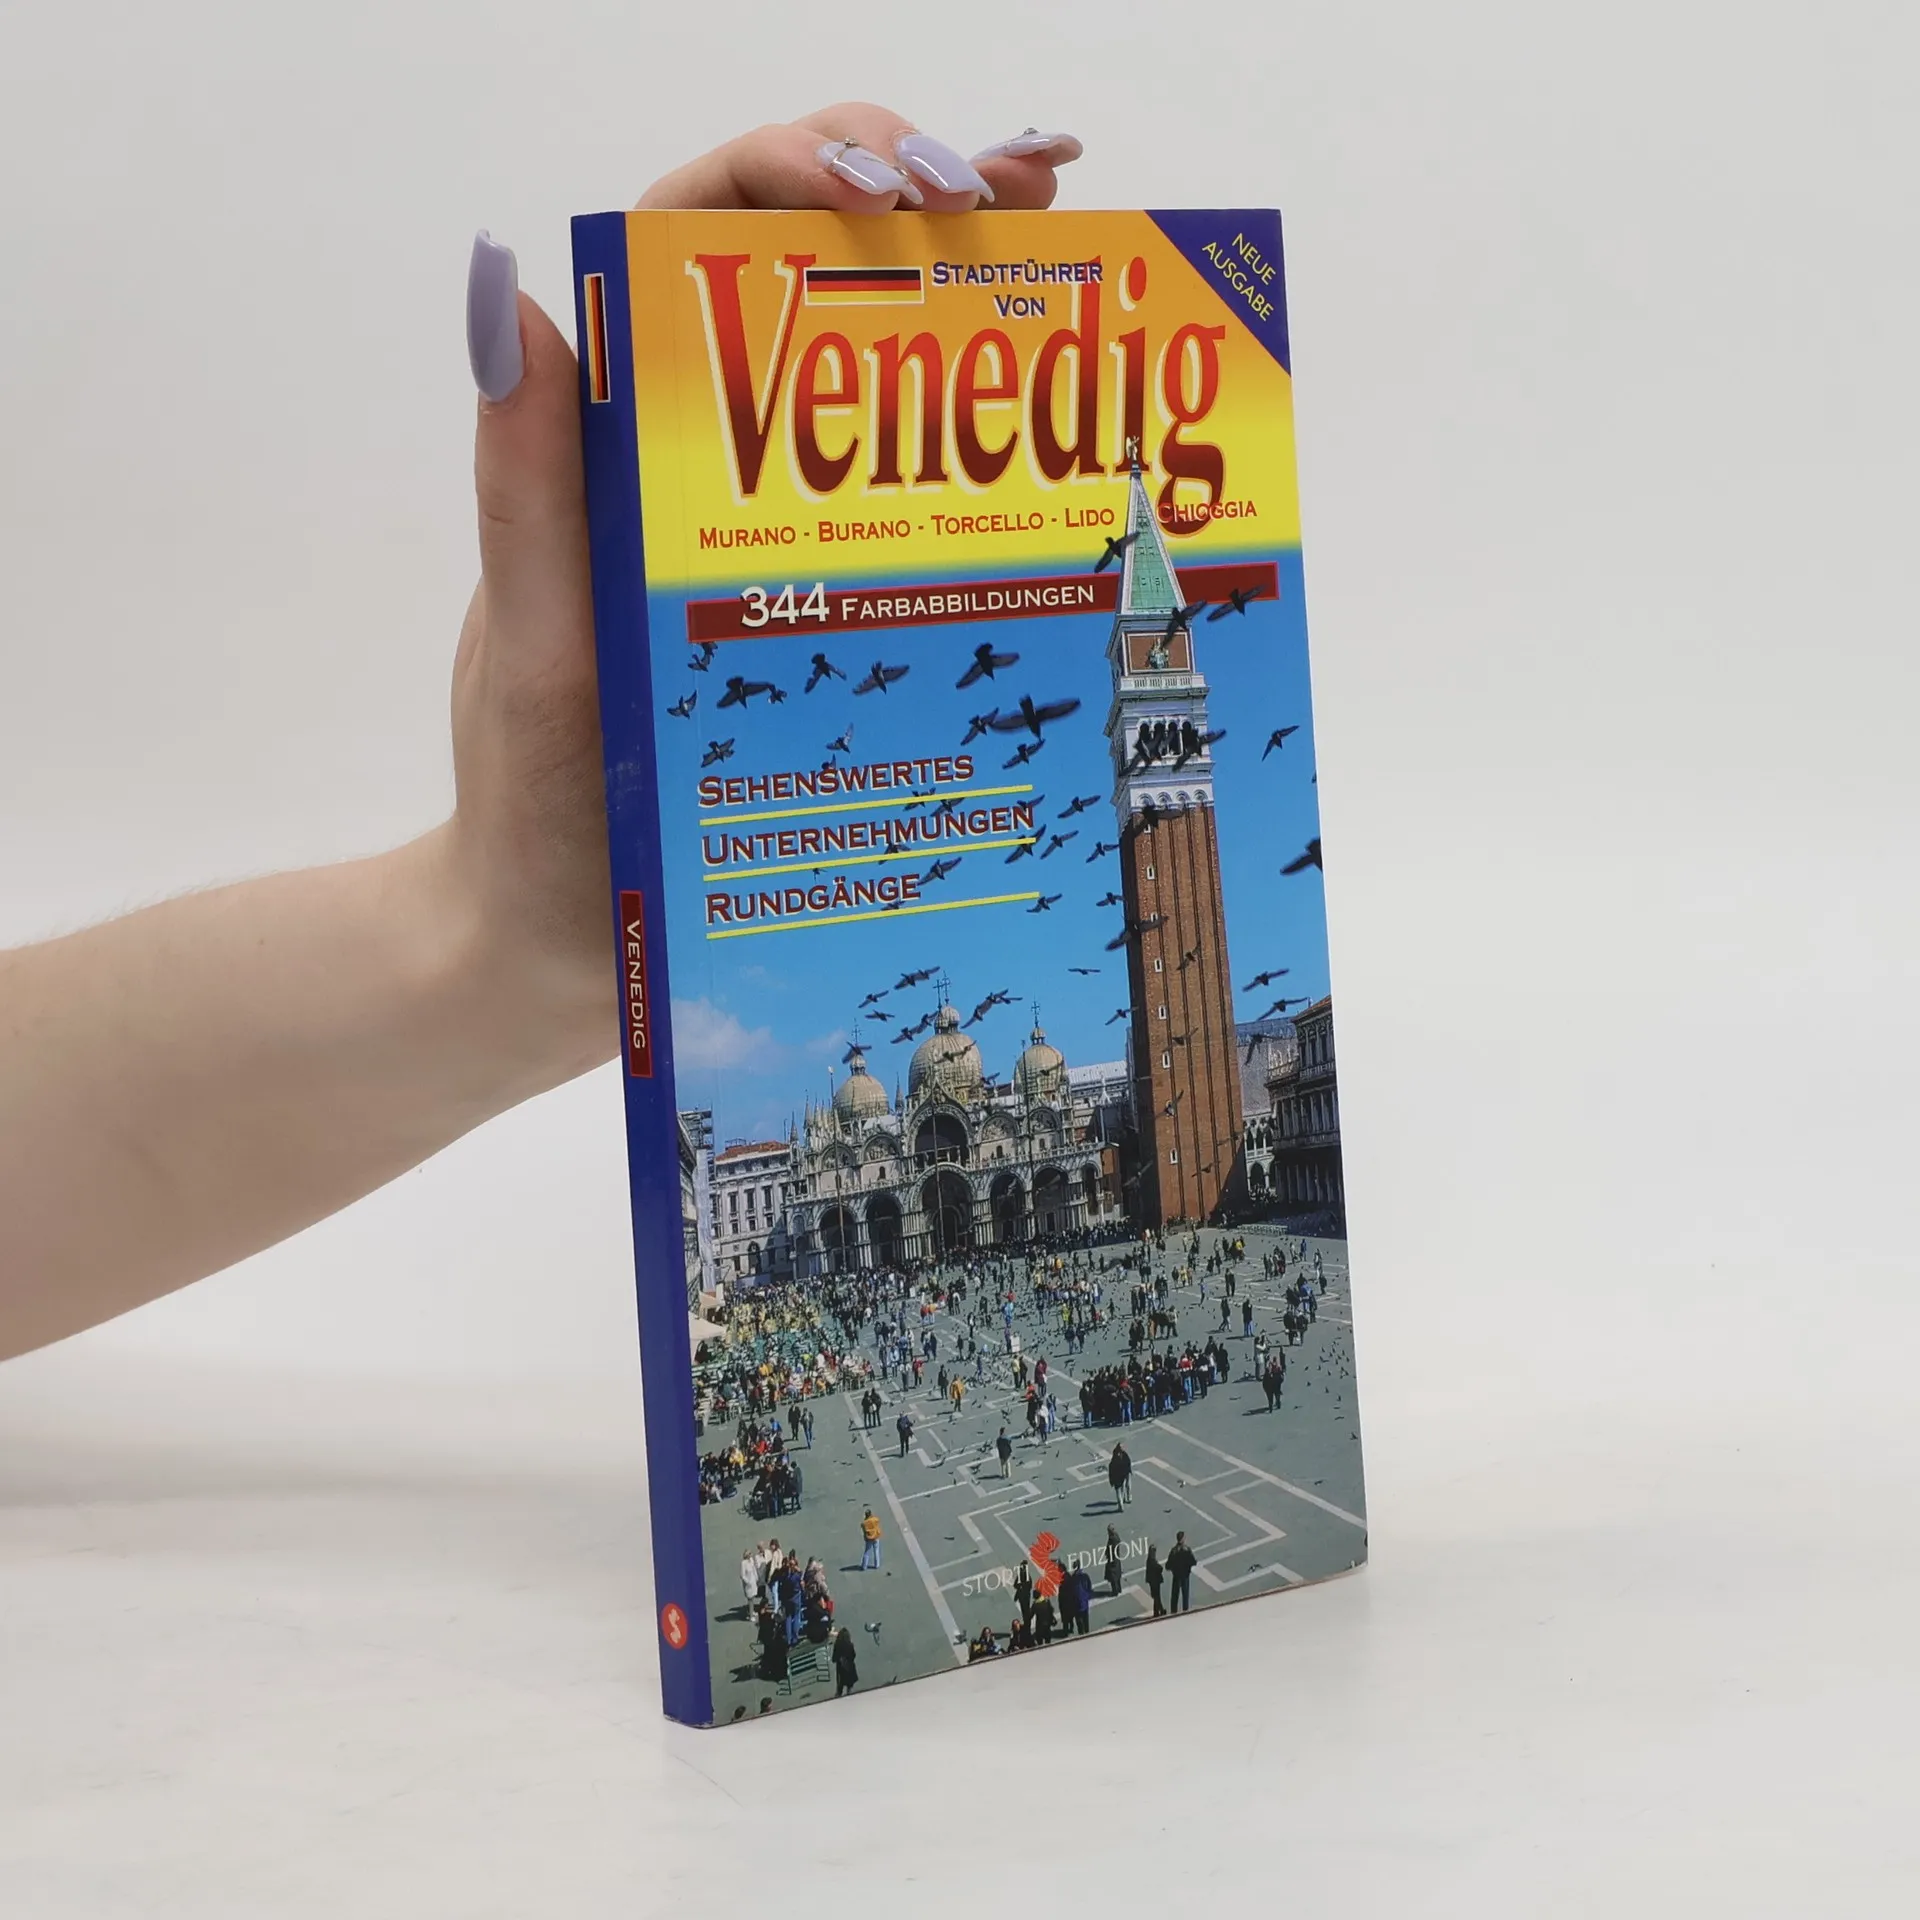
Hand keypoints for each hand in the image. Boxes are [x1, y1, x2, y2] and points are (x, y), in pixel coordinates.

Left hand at [454, 107, 1081, 1084]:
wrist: (563, 951)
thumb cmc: (536, 812)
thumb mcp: (540, 652)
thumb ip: (527, 492)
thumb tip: (508, 286)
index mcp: (614, 445)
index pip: (693, 238)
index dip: (800, 167)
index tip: (906, 182)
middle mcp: (693, 470)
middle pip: (807, 282)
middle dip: (919, 206)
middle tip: (1036, 204)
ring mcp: (764, 545)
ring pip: (869, 391)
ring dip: (968, 315)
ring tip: (1076, 280)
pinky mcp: (817, 619)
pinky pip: (900, 518)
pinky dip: (980, 467)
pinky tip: (1065, 459)